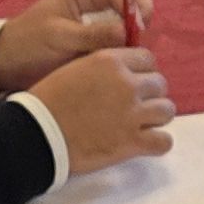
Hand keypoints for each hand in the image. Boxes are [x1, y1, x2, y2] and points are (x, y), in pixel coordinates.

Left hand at [0, 0, 136, 91]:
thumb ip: (94, 33)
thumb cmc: (28, 44)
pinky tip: (122, 66)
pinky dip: (123, 53)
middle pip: (130, 4)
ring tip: (130, 58)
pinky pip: (117, 45)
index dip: (136, 6)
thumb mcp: (59, 36)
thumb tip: (129, 33)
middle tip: (138, 44)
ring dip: (132, 40)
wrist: (5, 65)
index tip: (140, 29)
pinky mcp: (94, 45)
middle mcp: (93, 5)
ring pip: (127, 26)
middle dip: (139, 21)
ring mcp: (95, 25)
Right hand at [29, 47, 174, 171]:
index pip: (148, 59)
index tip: (133, 83)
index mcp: (110, 61)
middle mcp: (127, 84)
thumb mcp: (74, 69)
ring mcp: (132, 114)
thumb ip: (102, 67)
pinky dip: (158, 143)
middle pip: (160, 84)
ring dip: (156, 117)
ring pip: (167, 110)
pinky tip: (147, 144)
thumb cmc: (48, 101)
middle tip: (135, 106)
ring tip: (142, 125)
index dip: (142, 71)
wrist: (36, 134)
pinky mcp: (132, 142)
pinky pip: (164, 141)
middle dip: (150, 94)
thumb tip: (120, 72)